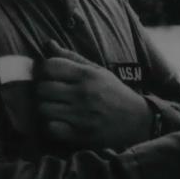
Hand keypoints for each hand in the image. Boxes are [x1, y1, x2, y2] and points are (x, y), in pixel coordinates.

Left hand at [36, 40, 150, 150]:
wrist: (138, 121)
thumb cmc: (115, 93)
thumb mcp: (98, 71)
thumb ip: (72, 58)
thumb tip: (48, 44)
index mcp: (87, 75)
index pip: (49, 66)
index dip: (44, 70)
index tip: (49, 76)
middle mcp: (83, 94)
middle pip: (42, 89)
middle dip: (42, 91)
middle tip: (50, 94)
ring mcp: (81, 115)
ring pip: (43, 109)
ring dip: (45, 109)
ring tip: (54, 108)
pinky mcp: (81, 134)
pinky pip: (51, 128)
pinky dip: (51, 126)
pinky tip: (59, 122)